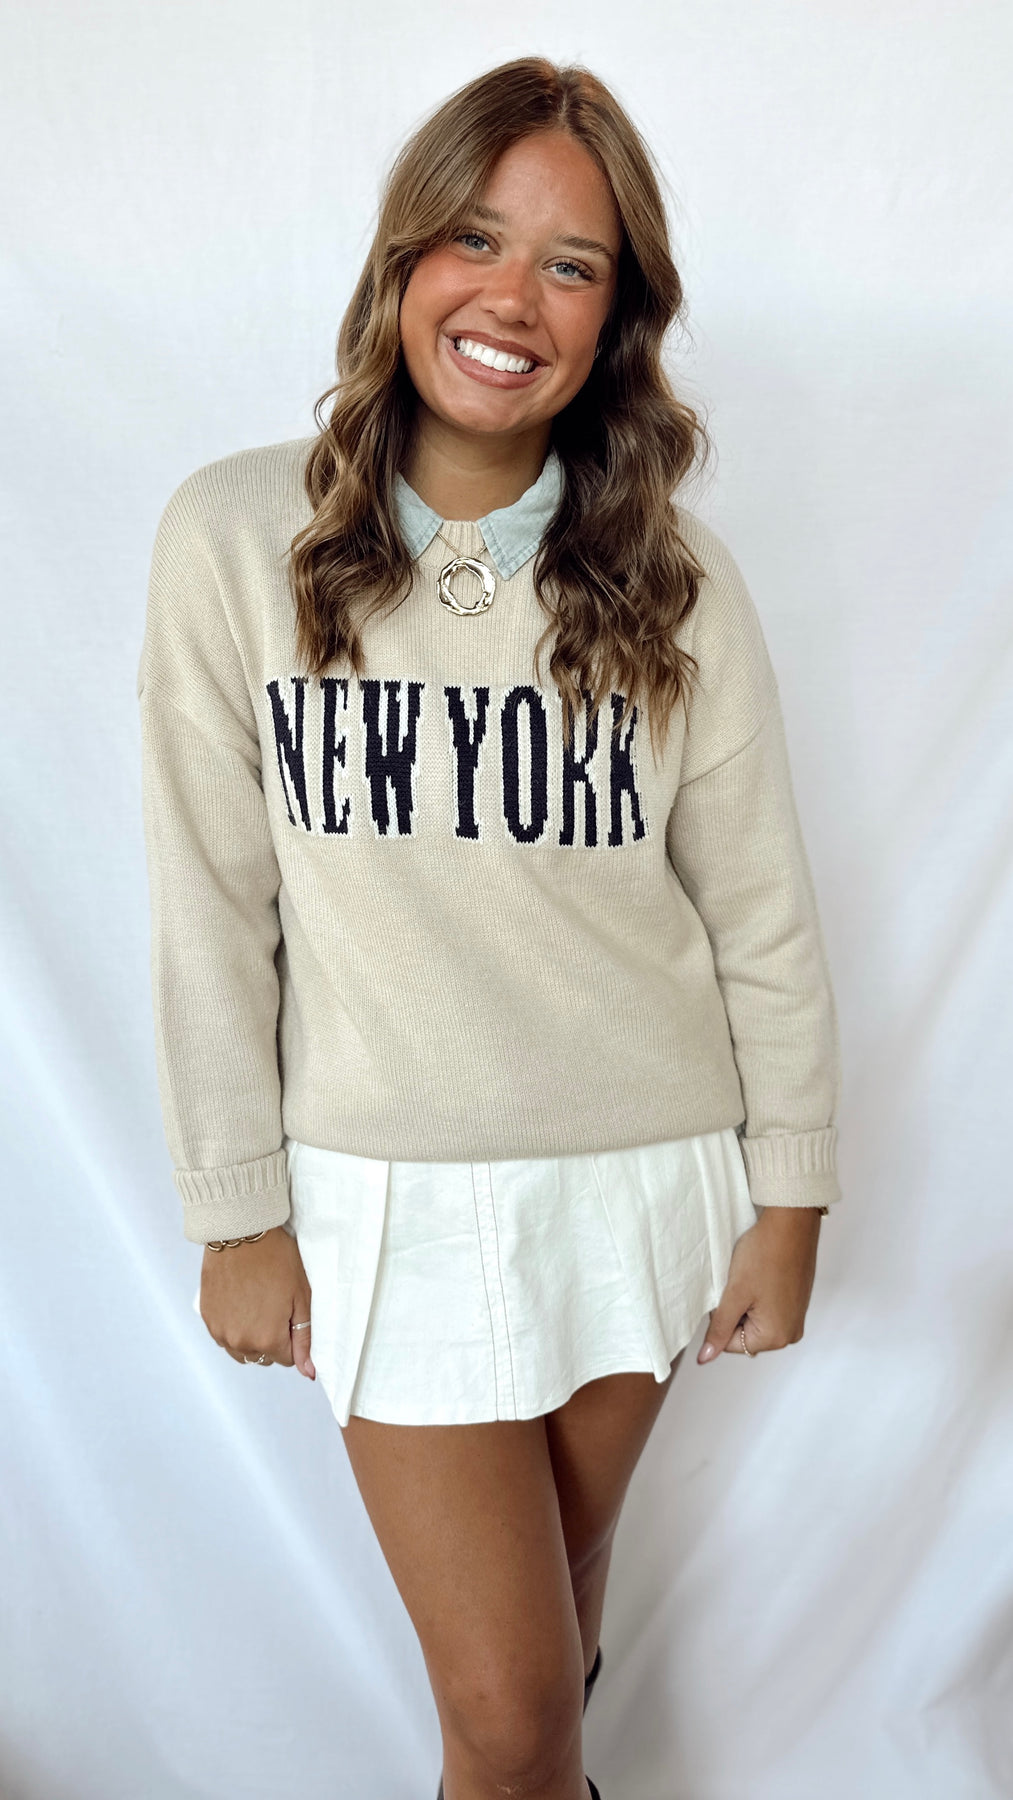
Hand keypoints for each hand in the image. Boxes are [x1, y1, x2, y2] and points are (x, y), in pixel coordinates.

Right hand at [199, 1226, 314, 1378]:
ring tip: (257, 1305)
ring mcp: (220, 1331)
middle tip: (275, 1305)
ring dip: (251, 1337)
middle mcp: (241, 1342)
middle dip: (272, 1338)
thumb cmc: (277, 1259)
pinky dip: (233, 1327)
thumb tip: (309, 1373)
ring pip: (242, 1350)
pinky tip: (240, 1302)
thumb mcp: (301, 1296)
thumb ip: (304, 1339)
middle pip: (263, 1356)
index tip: (290, 1312)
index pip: (287, 1359)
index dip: (292, 1336)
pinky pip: (223, 1336)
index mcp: (268, 1340)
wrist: (241, 1231)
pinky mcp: (207, 1318)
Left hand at [697, 1207, 821, 1361]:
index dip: (721, 1318)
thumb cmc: (764, 1255)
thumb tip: (705, 1357)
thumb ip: (719, 1329)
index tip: (728, 1294)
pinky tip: (761, 1276)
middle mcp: (791, 1333)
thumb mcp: (734, 1294)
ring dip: (746, 1303)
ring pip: (755, 1320)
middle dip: (735, 1312)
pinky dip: (758, 1296)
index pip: (730, 1344)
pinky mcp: (797, 1303)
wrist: (791, 1224)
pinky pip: (769, 1310)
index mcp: (776, 1337)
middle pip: (745, 1334)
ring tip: (752, 1279)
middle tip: (741, 1285)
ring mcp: (796, 1318)